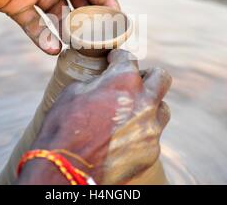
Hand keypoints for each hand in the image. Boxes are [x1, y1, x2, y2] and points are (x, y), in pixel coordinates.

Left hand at [0, 0, 123, 54]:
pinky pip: (34, 22)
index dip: (105, 1)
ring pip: (56, 12)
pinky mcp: (16, 3)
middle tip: (99, 39)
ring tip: (75, 47)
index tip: (118, 21)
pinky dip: (43, 35)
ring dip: (65, 29)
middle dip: (86, 18)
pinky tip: (52, 49)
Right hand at [17, 49, 171, 184]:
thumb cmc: (64, 127)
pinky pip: (152, 136)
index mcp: (124, 80)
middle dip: (147, 77)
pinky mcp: (151, 151)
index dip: (118, 57)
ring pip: (161, 109)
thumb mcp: (73, 92)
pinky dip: (140, 134)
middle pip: (161, 78)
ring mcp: (151, 128)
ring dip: (149, 106)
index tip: (114, 60)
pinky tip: (123, 138)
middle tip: (133, 83)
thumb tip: (101, 83)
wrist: (67, 168)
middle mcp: (144, 101)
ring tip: (131, 113)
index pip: (128, 58)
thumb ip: (96, 82)